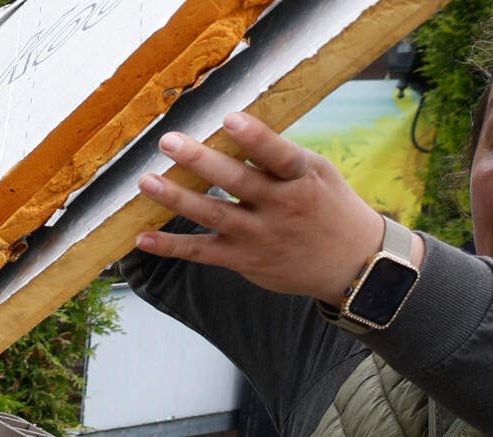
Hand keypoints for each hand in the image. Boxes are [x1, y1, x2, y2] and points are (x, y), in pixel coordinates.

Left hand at [132, 113, 410, 305]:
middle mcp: (280, 206)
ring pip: (212, 214)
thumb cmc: (327, 206)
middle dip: (201, 160)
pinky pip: (201, 252)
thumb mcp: (317, 174)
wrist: (350, 262)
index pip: (279, 154)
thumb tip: (238, 130)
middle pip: (236, 181)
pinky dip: (171, 246)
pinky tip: (142, 238)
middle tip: (168, 141)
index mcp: (301, 178)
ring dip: (176, 198)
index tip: (230, 119)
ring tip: (146, 181)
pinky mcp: (243, 259)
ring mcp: (259, 235)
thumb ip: (279, 158)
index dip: (256, 137)